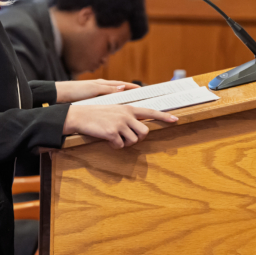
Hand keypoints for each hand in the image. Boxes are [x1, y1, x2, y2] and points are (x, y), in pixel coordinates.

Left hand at [54, 79, 139, 103]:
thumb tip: (123, 88)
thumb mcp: (94, 89)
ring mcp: (97, 94)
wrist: (61, 95)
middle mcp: (101, 88)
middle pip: (119, 90)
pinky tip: (115, 112)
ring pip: (113, 98)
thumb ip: (109, 89)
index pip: (121, 84)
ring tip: (130, 106)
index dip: (131, 87)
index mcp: (103, 84)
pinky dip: (113, 106)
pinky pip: (107, 103)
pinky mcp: (92, 102)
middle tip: (139, 98)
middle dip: (129, 93)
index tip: (141, 89)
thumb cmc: (76, 91)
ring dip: (122, 101)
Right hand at [61, 104, 177, 148]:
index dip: (164, 116)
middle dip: (137, 138)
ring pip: (133, 141)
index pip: (150, 112)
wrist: (79, 116)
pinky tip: (107, 140)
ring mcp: (120, 124)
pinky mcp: (112, 133)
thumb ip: (128, 117)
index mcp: (128, 108)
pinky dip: (115, 146)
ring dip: (125, 143)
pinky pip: (120, 146)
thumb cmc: (97, 114)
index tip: (175, 119)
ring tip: (114, 137)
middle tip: (126, 137)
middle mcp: (126, 115)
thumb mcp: (115, 111)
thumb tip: (140, 129)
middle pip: (144, 132)